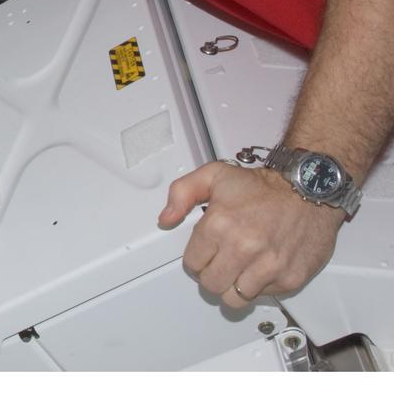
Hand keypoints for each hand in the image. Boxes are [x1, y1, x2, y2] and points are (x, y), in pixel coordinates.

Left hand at [158, 162, 344, 307]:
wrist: (309, 188)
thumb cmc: (263, 186)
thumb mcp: (214, 175)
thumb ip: (181, 194)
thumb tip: (166, 219)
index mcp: (220, 224)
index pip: (192, 263)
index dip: (197, 258)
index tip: (206, 250)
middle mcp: (243, 247)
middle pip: (210, 285)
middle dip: (211, 274)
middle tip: (221, 261)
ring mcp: (268, 266)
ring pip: (234, 298)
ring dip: (233, 285)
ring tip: (240, 267)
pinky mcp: (290, 278)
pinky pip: (263, 296)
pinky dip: (260, 286)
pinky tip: (262, 267)